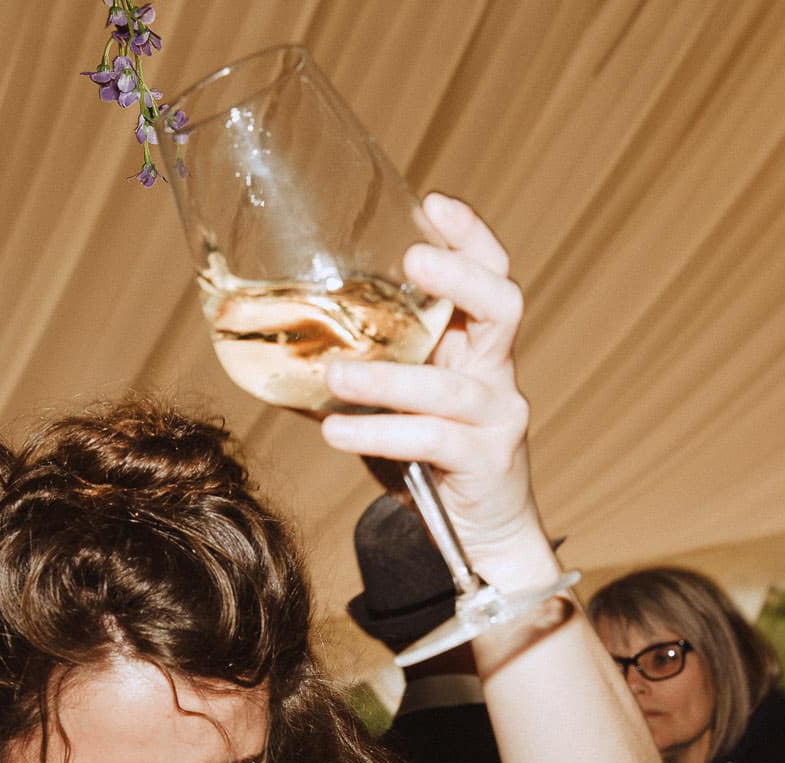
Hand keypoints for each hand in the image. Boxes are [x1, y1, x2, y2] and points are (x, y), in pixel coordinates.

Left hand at [318, 193, 553, 585]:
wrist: (479, 539)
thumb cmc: (429, 460)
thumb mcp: (398, 402)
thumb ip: (364, 367)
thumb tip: (281, 341)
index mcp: (478, 346)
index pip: (491, 275)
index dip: (470, 236)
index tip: (432, 202)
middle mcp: (497, 373)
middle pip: (503, 305)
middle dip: (460, 276)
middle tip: (413, 260)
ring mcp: (498, 417)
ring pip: (452, 385)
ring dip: (390, 377)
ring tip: (335, 375)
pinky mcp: (487, 461)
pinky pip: (433, 440)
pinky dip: (381, 433)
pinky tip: (337, 432)